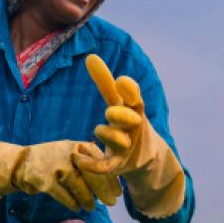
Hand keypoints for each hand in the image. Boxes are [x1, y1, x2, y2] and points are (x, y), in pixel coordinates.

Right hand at [0, 139, 122, 211]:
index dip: (111, 179)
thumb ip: (90, 162)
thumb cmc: (54, 160)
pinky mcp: (44, 179)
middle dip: (103, 190)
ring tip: (92, 207)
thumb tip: (111, 182)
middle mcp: (69, 153)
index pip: (101, 162)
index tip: (118, 192)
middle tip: (111, 203)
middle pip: (91, 173)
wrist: (22, 161)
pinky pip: (62, 194)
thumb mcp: (72, 153)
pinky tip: (76, 207)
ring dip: (87, 198)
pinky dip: (71, 202)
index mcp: (79, 146)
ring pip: (77, 184)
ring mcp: (56, 165)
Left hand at [73, 54, 186, 218]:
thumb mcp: (118, 103)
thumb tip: (90, 56)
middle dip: (121, 115)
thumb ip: (105, 83)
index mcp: (134, 111)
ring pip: (119, 142)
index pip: (135, 98)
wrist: (144, 157)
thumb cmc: (127, 123)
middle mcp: (133, 128)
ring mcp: (126, 147)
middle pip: (130, 120)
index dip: (129, 91)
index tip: (121, 81)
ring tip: (98, 130)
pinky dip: (93, 164)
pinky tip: (79, 158)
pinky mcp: (117, 165)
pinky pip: (105, 166)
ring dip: (108, 135)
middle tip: (109, 111)